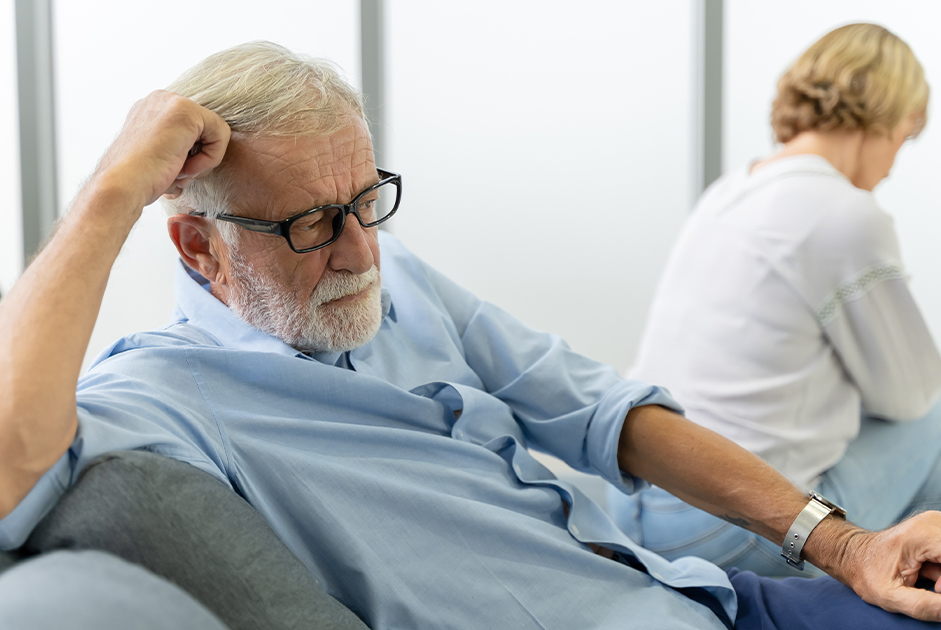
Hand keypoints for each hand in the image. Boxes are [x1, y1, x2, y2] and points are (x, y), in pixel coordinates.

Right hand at [94, 90, 230, 208]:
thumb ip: (175, 147)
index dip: (190, 156)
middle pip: (205, 130)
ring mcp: (172, 102)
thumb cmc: (138, 180)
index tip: (172, 171)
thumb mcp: (158, 157)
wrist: (123, 184)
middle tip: (178, 173)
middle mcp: (161, 100)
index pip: (193, 131)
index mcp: (152, 110)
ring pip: (214, 132)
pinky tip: (186, 168)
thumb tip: (192, 156)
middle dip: (198, 157)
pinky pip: (221, 134)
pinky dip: (211, 158)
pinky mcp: (186, 111)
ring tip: (179, 171)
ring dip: (203, 161)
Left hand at [837, 511, 940, 620]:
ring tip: (929, 581)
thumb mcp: (892, 597)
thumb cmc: (867, 574)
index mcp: (921, 535)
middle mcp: (932, 522)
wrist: (853, 555)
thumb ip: (927, 606)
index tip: (936, 590)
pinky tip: (930, 573)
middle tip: (933, 588)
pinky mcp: (938, 529)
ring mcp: (936, 523)